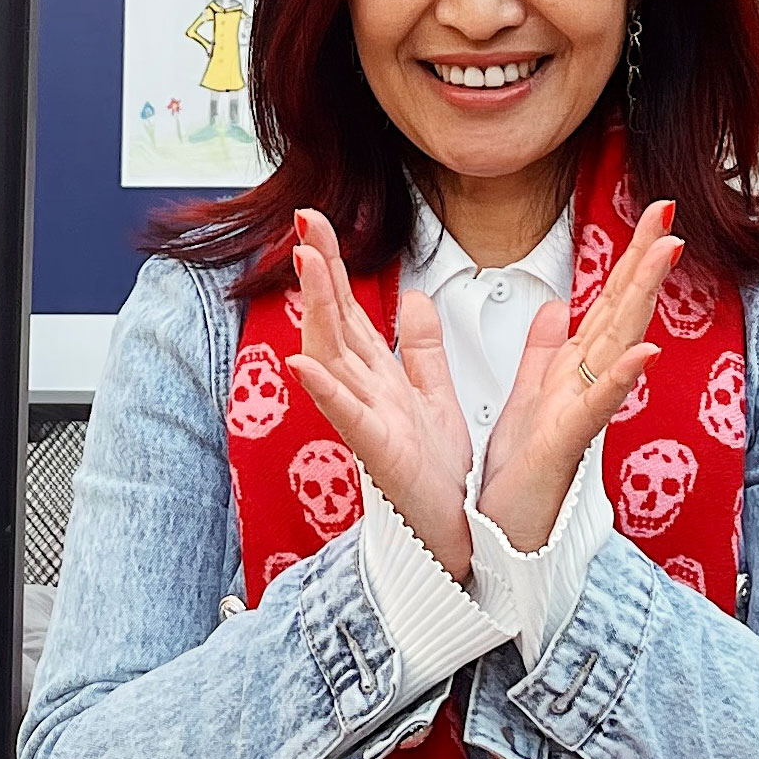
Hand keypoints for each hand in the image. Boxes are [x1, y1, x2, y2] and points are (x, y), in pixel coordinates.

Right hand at [281, 209, 477, 581]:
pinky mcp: (379, 453)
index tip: (315, 220)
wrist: (456, 539)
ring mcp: (367, 422)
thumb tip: (413, 299)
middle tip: (304, 221)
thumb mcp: (435, 397)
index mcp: (380, 378)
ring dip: (317, 310)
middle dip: (318, 271)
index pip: (351, 309)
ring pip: (332, 357)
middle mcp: (366, 394)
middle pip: (334, 321)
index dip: (333, 264)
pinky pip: (347, 418)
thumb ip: (421, 349)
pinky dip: (324, 390)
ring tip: (305, 264)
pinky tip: (303, 364)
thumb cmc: (438, 477)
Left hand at [476, 200, 680, 551]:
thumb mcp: (527, 401)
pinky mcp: (564, 446)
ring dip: (641, 301)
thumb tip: (557, 309)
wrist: (501, 542)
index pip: (607, 303)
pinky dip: (621, 379)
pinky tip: (643, 352)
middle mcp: (584, 389)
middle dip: (643, 262)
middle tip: (668, 214)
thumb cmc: (517, 480)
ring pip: (618, 347)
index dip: (628, 258)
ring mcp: (580, 416)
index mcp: (573, 373)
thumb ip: (543, 354)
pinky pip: (595, 408)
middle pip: (621, 313)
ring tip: (664, 254)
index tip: (653, 212)